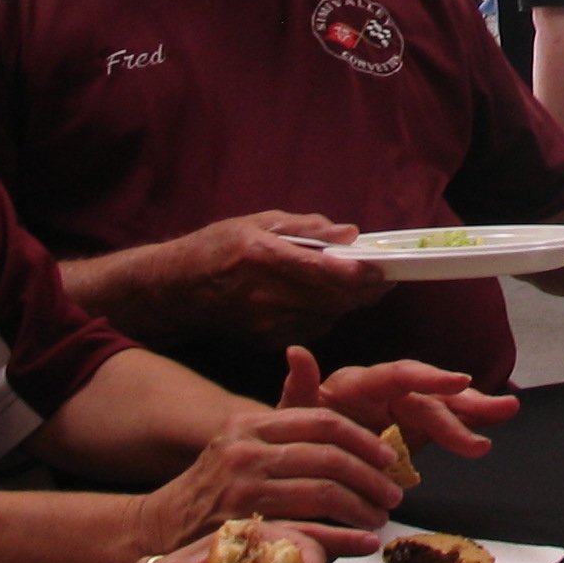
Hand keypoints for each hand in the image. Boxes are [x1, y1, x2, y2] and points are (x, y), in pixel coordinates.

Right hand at [127, 391, 408, 559]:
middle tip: (392, 494)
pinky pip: (307, 530)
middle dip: (370, 478)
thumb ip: (282, 408)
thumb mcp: (246, 439)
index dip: (363, 439)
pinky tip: (360, 542)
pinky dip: (341, 538)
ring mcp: (243, 491)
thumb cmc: (220, 481)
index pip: (322, 421)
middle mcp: (245, 452)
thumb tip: (303, 354)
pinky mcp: (244, 529)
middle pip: (329, 458)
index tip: (387, 456)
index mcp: (251, 425)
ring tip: (379, 517)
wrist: (166, 524)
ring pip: (322, 494)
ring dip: (361, 508)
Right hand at [160, 211, 392, 343]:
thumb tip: (349, 233)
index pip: (321, 272)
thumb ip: (307, 227)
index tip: (383, 268)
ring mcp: (263, 322)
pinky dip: (328, 315)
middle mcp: (262, 294)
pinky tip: (330, 300)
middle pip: (330, 299)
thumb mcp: (259, 222)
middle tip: (385, 277)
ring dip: (349, 303)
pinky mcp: (265, 340)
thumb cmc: (219, 246)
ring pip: (326, 317)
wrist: (177, 288)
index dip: (358, 273)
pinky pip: (312, 329)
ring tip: (363, 285)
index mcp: (260, 257)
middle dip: (364, 290)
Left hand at [299, 346, 515, 461]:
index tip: (459, 382)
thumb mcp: (291, 415)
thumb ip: (299, 387)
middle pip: (429, 394)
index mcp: (358, 384)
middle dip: (465, 401)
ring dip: (473, 413)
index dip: (430, 378)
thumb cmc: (294, 436)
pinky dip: (465, 427)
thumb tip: (296, 352)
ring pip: (442, 409)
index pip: (398, 376)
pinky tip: (487, 430)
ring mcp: (399, 414)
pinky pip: (442, 427)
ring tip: (505, 413)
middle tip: (500, 410)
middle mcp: (384, 394)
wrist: (297, 468)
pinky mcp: (410, 434)